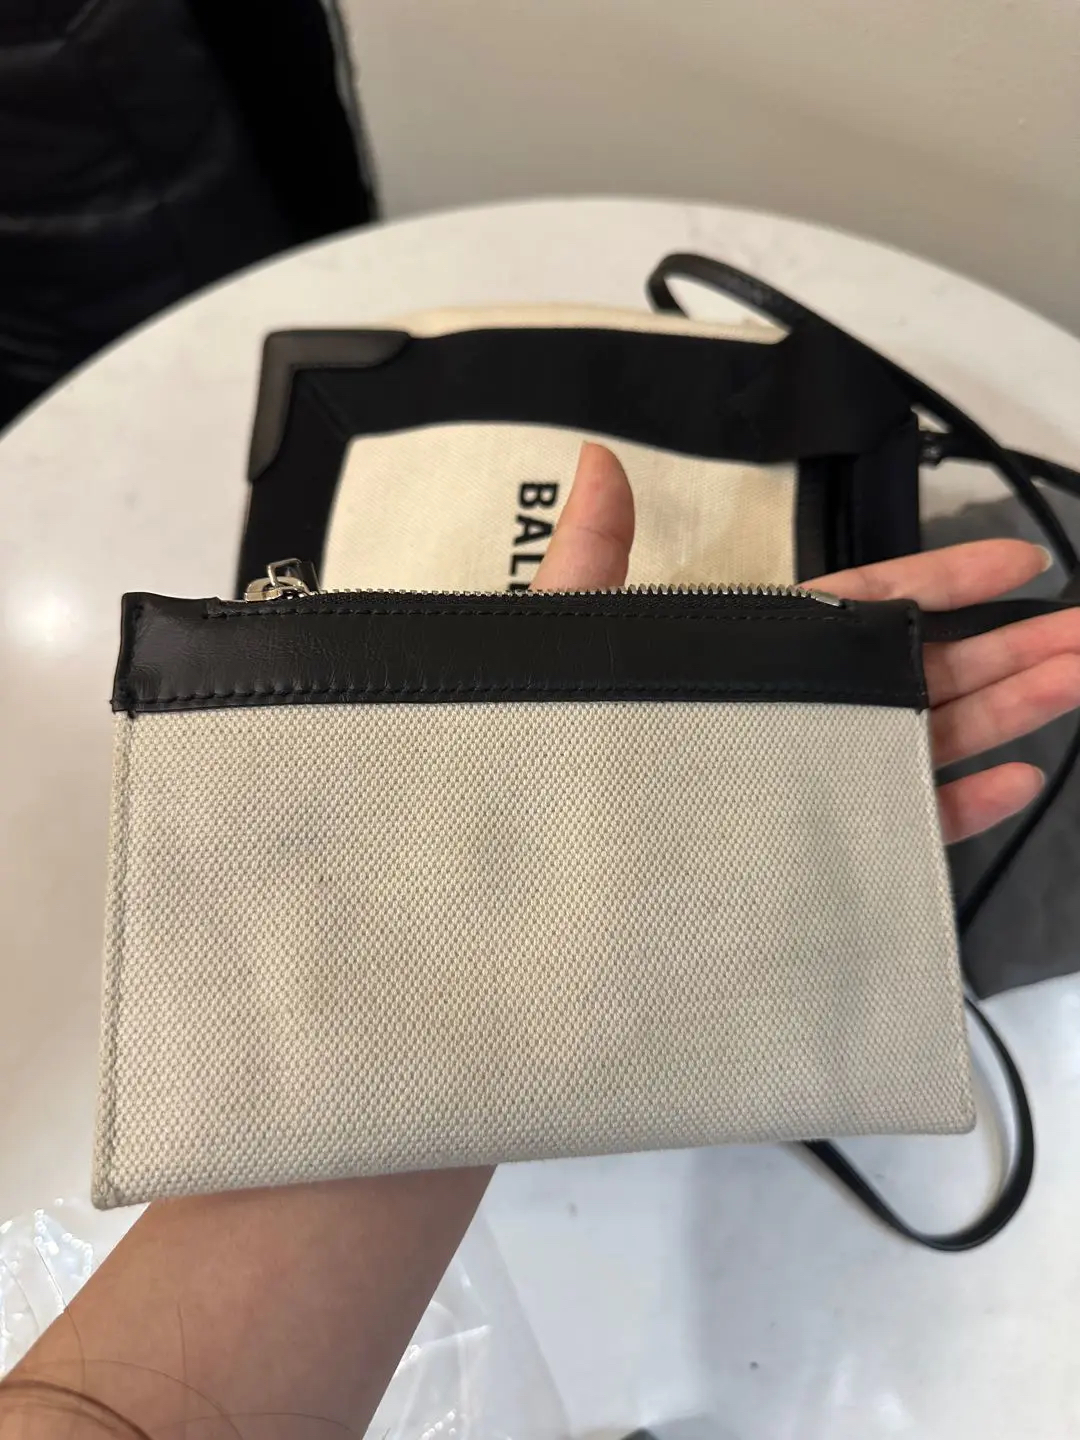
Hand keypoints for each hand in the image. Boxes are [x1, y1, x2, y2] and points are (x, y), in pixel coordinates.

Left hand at [534, 443, 1079, 842]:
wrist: (540, 871)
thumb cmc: (548, 747)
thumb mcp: (569, 643)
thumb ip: (593, 556)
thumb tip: (594, 461)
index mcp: (756, 654)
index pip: (870, 604)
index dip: (946, 581)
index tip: (1018, 559)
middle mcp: (797, 712)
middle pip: (925, 668)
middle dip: (1013, 646)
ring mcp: (813, 779)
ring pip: (931, 736)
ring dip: (1013, 709)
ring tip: (1079, 676)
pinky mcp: (817, 848)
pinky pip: (901, 823)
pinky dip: (961, 803)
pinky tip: (1019, 776)